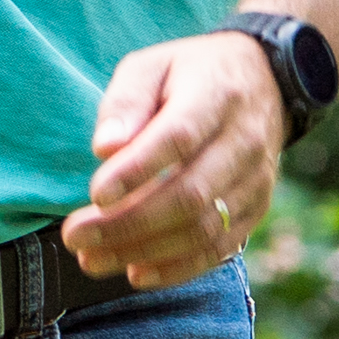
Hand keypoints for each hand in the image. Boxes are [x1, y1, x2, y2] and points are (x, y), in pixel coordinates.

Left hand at [62, 28, 281, 288]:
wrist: (263, 81)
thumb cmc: (189, 74)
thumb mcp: (152, 65)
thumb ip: (126, 102)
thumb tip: (105, 149)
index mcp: (216, 96)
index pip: (178, 138)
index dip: (137, 171)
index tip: (95, 195)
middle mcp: (244, 141)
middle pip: (189, 195)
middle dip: (128, 224)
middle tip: (75, 236)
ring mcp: (256, 179)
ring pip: (204, 229)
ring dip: (144, 252)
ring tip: (92, 259)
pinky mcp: (257, 208)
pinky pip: (220, 248)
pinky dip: (178, 268)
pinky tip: (135, 273)